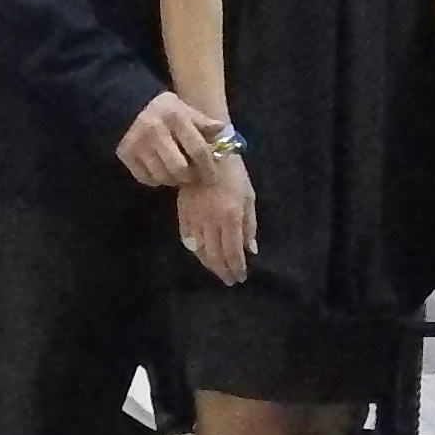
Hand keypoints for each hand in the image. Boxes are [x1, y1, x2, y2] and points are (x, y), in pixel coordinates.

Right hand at [116, 91, 226, 188]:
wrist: (128, 106)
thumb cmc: (164, 110)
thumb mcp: (185, 110)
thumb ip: (203, 122)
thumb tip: (223, 130)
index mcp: (175, 117)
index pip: (198, 150)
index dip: (208, 167)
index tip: (212, 176)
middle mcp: (155, 130)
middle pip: (180, 169)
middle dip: (189, 177)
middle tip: (192, 176)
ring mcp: (138, 143)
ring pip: (162, 176)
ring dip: (172, 179)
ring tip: (176, 173)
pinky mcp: (126, 154)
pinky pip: (146, 178)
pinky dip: (155, 179)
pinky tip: (159, 170)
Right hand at [176, 155, 257, 283]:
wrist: (207, 153)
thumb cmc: (234, 174)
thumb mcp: (249, 197)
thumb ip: (250, 226)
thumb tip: (251, 251)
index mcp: (231, 216)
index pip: (233, 252)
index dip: (237, 268)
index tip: (240, 277)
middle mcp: (211, 221)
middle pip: (216, 255)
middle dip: (224, 271)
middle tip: (230, 280)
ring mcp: (195, 218)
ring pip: (200, 250)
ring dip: (209, 265)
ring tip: (218, 271)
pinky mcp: (182, 214)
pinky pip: (187, 239)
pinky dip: (195, 251)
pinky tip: (202, 255)